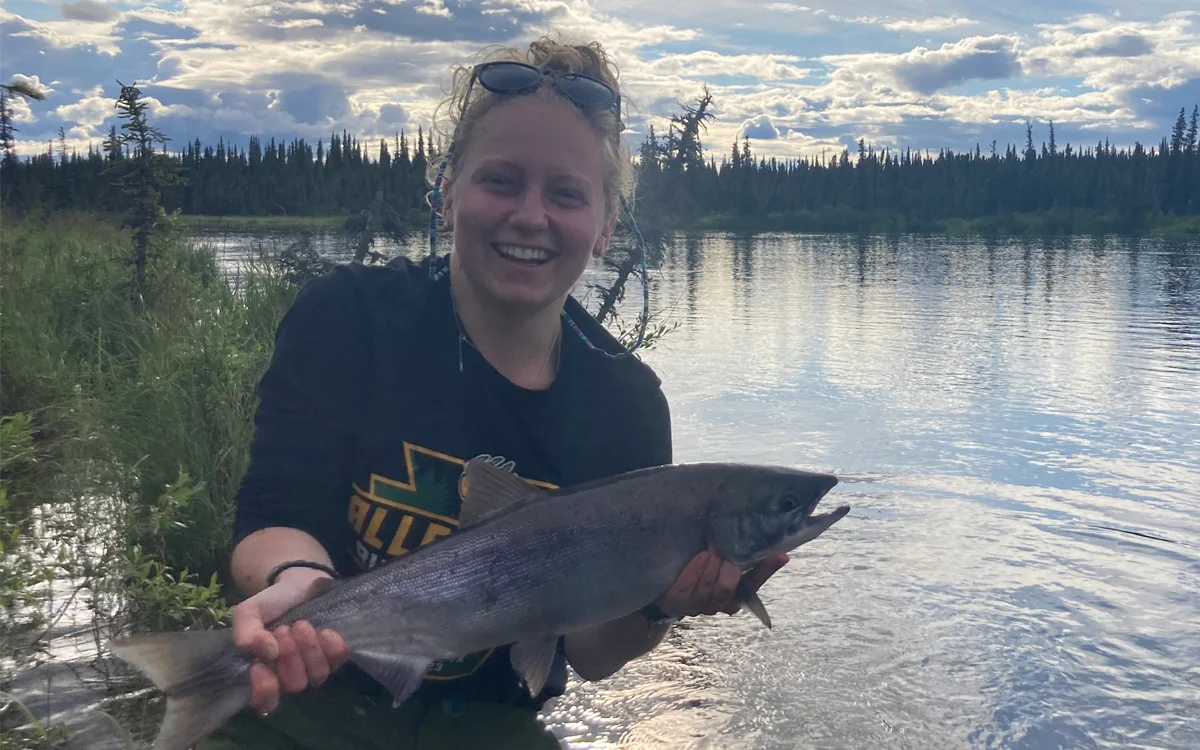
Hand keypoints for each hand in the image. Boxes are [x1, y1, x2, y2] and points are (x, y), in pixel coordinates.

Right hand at [231, 568, 348, 714]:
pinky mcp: (336, 654)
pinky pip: (338, 659)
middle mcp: (290, 676)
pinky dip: (330, 644)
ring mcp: (315, 667)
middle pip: (294, 685)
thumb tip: (267, 653)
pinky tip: (323, 630)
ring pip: (317, 675)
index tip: (259, 666)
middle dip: (288, 656)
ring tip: (300, 624)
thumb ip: (246, 633)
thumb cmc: (271, 604)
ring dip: (308, 647)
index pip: (265, 702)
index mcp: (265, 673)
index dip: (264, 690)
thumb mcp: (248, 613)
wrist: (298, 582)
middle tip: (283, 630)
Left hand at [655, 546, 789, 617]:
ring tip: (713, 547)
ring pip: (709, 590)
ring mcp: (697, 605)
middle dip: (729, 569)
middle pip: (727, 589)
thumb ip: (738, 551)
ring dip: (712, 567)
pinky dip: (694, 572)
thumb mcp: (720, 559)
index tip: (780, 555)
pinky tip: (700, 556)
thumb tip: (759, 529)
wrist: (665, 587)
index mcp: (734, 595)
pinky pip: (687, 589)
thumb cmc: (698, 567)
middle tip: (727, 547)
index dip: (766, 570)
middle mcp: (718, 605)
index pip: (754, 584)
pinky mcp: (676, 602)